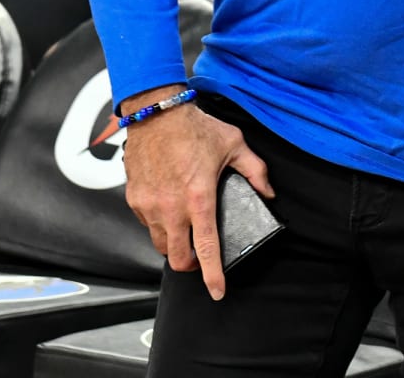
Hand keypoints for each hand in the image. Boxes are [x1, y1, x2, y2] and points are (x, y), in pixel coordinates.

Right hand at [120, 89, 273, 299]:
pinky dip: (159, 224)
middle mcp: (171, 207)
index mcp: (199, 198)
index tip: (217, 291)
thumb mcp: (234, 144)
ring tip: (185, 232)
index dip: (212, 275)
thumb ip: (255, 171)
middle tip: (199, 258)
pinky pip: (147, 223)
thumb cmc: (194, 127)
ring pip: (160, 243)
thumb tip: (268, 192)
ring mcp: (150, 205)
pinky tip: (169, 210)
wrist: (156, 112)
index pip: (207, 249)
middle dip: (190, 265)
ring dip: (174, 245)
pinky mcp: (135, 198)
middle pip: (177, 258)